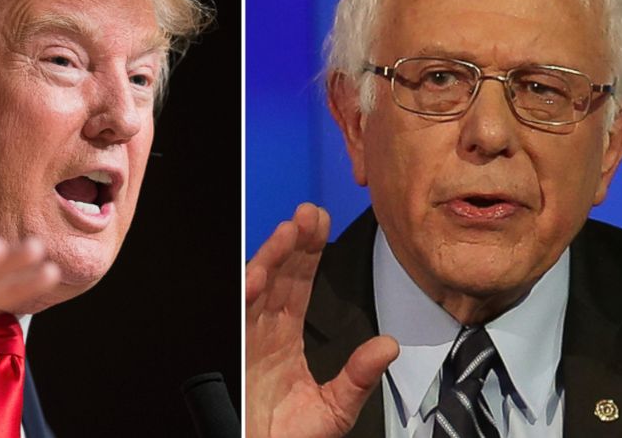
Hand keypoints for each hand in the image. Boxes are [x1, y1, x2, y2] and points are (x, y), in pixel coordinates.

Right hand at [246, 204, 398, 437]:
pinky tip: (258, 274)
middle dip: (294, 242)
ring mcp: (246, 338)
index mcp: (285, 339)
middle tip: (310, 213)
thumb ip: (358, 376)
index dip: (309, 253)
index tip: (321, 223)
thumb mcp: (335, 408)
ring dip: (272, 257)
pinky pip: (238, 315)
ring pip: (258, 287)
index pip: (298, 285)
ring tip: (290, 232)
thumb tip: (388, 346)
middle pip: (278, 276)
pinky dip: (246, 294)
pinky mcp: (233, 349)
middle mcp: (263, 331)